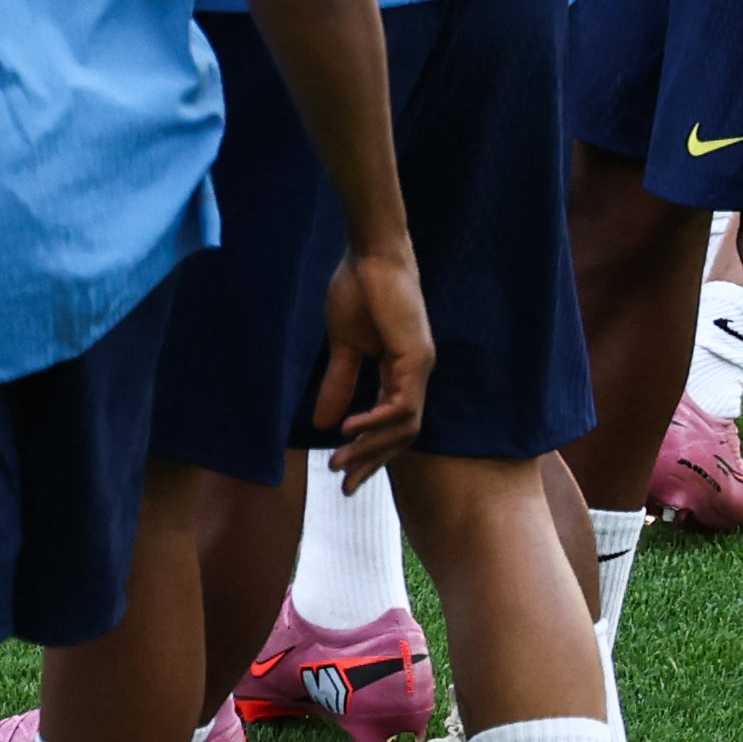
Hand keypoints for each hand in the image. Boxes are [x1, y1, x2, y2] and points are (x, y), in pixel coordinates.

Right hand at [301, 241, 434, 480]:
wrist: (369, 257)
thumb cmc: (357, 292)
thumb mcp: (342, 348)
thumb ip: (339, 384)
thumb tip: (323, 423)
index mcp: (400, 372)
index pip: (391, 425)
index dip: (368, 451)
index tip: (342, 472)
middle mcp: (416, 376)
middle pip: (402, 435)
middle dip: (371, 461)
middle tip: (343, 484)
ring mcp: (419, 368)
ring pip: (405, 427)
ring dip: (372, 448)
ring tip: (341, 459)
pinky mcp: (416, 358)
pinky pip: (401, 405)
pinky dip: (375, 421)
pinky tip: (348, 428)